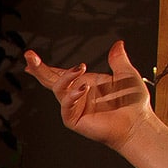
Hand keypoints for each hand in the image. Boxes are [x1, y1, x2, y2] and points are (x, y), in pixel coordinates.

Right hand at [23, 41, 152, 152]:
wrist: (137, 122)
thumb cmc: (133, 103)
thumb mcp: (126, 74)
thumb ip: (118, 60)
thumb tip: (118, 44)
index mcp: (86, 83)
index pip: (61, 73)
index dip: (46, 67)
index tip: (31, 57)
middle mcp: (78, 95)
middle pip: (52, 81)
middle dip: (40, 69)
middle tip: (30, 57)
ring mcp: (75, 107)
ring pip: (59, 90)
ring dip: (66, 77)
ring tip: (80, 68)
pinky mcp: (74, 120)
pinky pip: (66, 106)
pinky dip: (72, 96)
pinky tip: (83, 87)